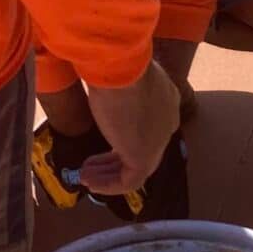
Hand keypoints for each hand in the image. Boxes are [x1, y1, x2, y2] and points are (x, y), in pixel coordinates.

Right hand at [83, 61, 179, 196]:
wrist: (121, 68)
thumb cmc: (116, 66)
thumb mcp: (119, 77)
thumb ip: (118, 89)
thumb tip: (104, 89)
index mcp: (165, 101)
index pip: (146, 128)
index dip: (121, 139)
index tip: (99, 146)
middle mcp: (166, 122)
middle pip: (139, 148)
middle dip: (112, 160)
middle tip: (89, 165)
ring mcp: (158, 141)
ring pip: (135, 167)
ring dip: (108, 174)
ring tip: (85, 177)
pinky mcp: (145, 156)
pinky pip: (129, 181)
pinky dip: (110, 185)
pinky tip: (91, 183)